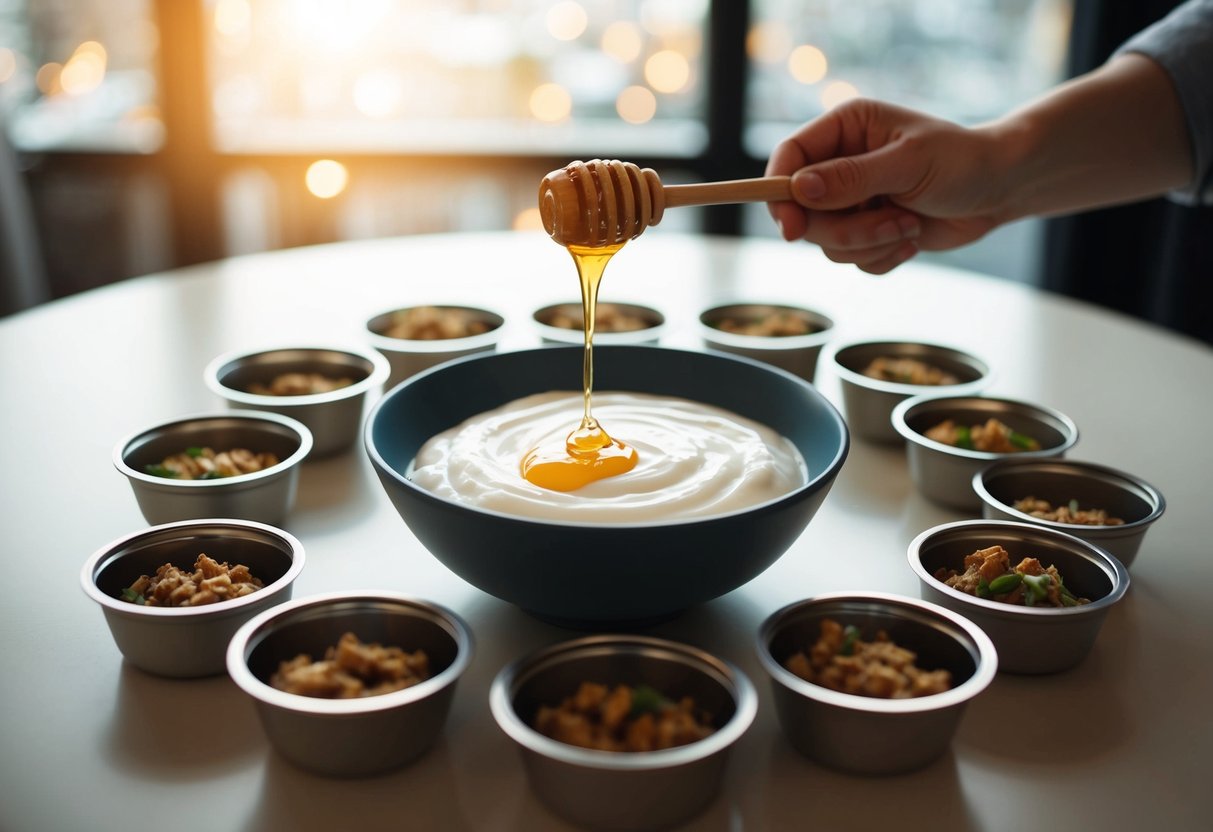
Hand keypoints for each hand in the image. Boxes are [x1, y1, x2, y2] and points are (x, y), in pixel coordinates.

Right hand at [766, 99, 1004, 274]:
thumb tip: (799, 189)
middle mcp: (839, 162)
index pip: (789, 157)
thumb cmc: (962, 162)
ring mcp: (850, 200)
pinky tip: (911, 238)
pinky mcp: (864, 231)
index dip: (780, 194)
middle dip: (844, 229)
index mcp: (844, 128)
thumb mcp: (908, 164)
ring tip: (909, 226)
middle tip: (887, 224)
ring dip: (869, 243)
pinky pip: (850, 259)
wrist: (998, 191)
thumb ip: (851, 177)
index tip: (791, 228)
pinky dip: (881, 257)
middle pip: (802, 210)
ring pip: (825, 241)